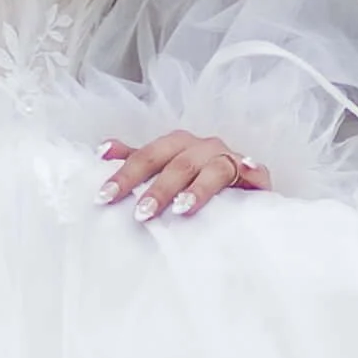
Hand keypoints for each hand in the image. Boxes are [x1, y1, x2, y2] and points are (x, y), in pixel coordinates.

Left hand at [98, 131, 269, 220]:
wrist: (242, 188)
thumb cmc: (196, 179)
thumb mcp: (164, 168)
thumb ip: (135, 159)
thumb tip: (102, 152)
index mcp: (177, 144)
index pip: (146, 155)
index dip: (125, 174)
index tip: (104, 197)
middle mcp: (202, 146)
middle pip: (176, 163)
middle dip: (157, 188)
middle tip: (140, 213)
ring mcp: (229, 158)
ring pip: (212, 169)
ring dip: (197, 188)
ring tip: (181, 209)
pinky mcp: (255, 173)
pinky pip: (254, 171)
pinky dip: (251, 169)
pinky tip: (247, 171)